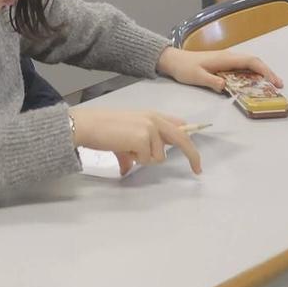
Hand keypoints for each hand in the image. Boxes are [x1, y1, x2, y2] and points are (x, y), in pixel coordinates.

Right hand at [69, 107, 201, 176]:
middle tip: (198, 171)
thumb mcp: (125, 135)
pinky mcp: (144, 138)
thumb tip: (128, 170)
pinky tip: (123, 148)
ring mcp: (150, 128)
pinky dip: (135, 159)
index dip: (189, 139)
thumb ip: (134, 150)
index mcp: (152, 116)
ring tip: (126, 148)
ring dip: (144, 158)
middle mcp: (155, 119)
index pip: (178, 126)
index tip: (197, 153)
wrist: (88, 125)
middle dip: (193, 156)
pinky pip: (147, 159)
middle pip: (182, 139)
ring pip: (159, 156)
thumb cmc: (103, 130)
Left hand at [156, 45, 282, 91]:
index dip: (265, 71)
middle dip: (268, 73)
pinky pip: (243, 68)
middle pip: (254, 62)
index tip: (274, 82)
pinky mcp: (224, 64)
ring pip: (250, 65)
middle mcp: (229, 57)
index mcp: (225, 58)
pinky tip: (255, 84)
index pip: (251, 61)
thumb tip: (226, 86)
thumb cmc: (185, 68)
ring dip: (262, 74)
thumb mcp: (196, 77)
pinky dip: (253, 75)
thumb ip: (211, 81)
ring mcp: (227, 60)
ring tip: (271, 87)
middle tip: (279, 86)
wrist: (174, 60)